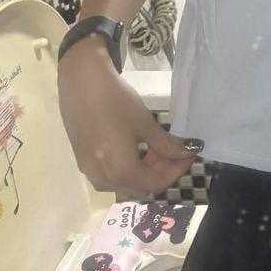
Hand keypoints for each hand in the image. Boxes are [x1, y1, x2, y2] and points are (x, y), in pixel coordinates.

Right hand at [58, 37, 200, 196]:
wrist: (81, 83)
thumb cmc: (116, 101)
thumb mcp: (145, 123)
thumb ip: (167, 144)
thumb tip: (189, 151)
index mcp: (121, 172)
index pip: (156, 184)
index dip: (176, 171)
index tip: (188, 155)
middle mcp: (103, 179)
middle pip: (139, 187)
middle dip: (160, 171)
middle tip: (173, 150)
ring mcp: (89, 172)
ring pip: (124, 184)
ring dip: (143, 171)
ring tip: (154, 148)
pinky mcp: (82, 162)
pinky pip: (110, 177)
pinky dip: (127, 169)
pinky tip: (134, 148)